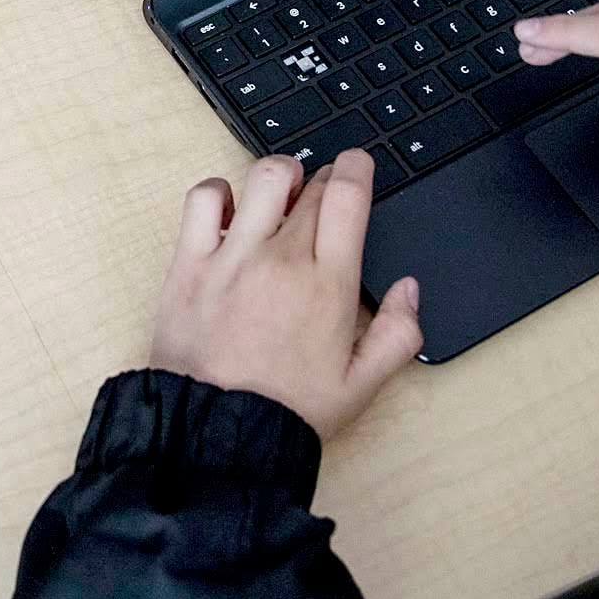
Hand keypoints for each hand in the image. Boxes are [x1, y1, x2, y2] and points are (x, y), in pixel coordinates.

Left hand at [148, 150, 424, 442]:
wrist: (217, 433)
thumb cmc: (287, 411)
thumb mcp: (362, 385)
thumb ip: (398, 333)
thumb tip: (409, 290)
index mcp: (328, 285)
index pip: (348, 196)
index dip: (357, 169)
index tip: (358, 165)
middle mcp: (282, 260)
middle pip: (312, 187)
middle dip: (326, 179)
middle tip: (326, 194)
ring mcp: (232, 256)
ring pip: (264, 178)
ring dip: (282, 175)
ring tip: (285, 191)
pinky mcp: (189, 264)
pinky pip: (204, 199)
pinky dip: (220, 192)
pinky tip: (232, 210)